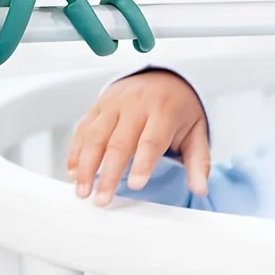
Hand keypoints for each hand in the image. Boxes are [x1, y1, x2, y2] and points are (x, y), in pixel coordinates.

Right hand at [66, 70, 210, 205]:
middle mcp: (137, 104)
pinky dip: (76, 150)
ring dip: (86, 165)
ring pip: (96, 135)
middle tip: (103, 199)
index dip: (143, 163)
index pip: (152, 140)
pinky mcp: (99, 104)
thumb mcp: (197, 130)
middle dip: (109, 173)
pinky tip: (73, 171)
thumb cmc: (179, 108)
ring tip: (83, 190)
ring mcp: (115, 103)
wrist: (162, 75)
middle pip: (120, 142)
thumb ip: (198, 160)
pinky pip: (84, 128)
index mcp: (164, 110)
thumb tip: (201, 188)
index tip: (135, 185)